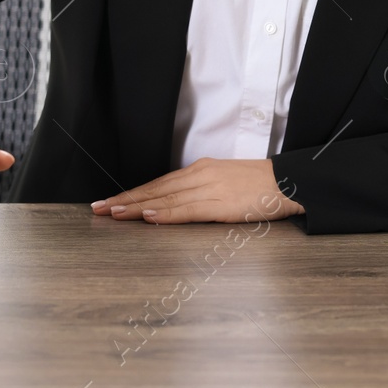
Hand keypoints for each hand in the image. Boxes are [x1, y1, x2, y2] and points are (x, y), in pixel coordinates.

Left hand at [91, 158, 304, 223]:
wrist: (289, 181)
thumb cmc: (260, 186)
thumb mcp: (225, 183)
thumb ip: (201, 191)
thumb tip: (176, 205)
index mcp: (200, 170)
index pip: (158, 184)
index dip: (132, 193)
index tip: (109, 202)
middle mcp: (199, 175)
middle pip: (155, 189)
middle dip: (124, 200)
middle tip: (97, 209)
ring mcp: (209, 188)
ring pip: (165, 199)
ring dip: (136, 207)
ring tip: (113, 214)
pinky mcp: (221, 204)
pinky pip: (187, 210)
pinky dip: (166, 214)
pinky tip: (148, 216)